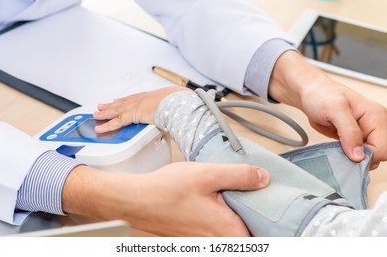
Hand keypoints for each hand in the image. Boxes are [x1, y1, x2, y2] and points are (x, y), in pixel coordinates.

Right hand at [62, 162, 269, 235]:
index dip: (274, 216)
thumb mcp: (208, 174)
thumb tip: (264, 178)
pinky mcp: (197, 235)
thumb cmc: (166, 190)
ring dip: (239, 209)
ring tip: (238, 189)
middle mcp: (219, 240)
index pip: (265, 232)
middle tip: (259, 188)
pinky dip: (225, 212)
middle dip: (256, 209)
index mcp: (228, 230)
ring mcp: (206, 239)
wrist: (136, 200)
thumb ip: (240, 176)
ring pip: (235, 227)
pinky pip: (220, 226)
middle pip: (251, 229)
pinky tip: (219, 195)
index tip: (279, 201)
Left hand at [93, 86, 187, 132]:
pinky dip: (107, 125)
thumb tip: (174, 118)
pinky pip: (116, 121)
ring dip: (105, 113)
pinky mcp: (132, 114)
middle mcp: (139, 100)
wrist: (175, 100)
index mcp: (148, 97)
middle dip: (110, 105)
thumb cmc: (177, 102)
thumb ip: (169, 113)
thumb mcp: (172, 106)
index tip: (117, 100)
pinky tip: (100, 128)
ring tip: (96, 115)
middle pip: (121, 103)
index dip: (123, 100)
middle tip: (101, 106)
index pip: (132, 99)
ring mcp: (134, 106)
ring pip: (115, 111)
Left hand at [269, 51, 386, 168]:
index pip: (383, 148)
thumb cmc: (321, 95)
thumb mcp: (334, 109)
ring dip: (353, 159)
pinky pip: (357, 155)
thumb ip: (349, 131)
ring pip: (369, 157)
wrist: (311, 95)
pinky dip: (348, 157)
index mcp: (376, 116)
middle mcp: (374, 125)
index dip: (366, 155)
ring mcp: (365, 133)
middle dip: (361, 158)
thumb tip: (358, 155)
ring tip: (339, 147)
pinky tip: (338, 149)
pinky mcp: (355, 139)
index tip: (348, 153)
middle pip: (379, 155)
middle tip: (342, 150)